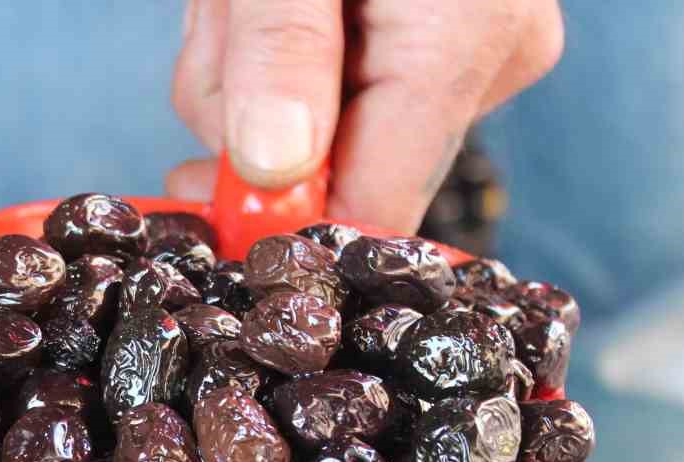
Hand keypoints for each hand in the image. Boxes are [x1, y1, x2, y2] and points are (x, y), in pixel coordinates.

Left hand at [169, 0, 563, 231]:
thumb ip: (279, 47)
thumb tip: (273, 168)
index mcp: (462, 42)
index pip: (370, 209)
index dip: (274, 219)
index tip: (192, 184)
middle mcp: (491, 59)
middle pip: (334, 169)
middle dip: (248, 107)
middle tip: (229, 7)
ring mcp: (474, 50)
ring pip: (318, 128)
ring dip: (248, 66)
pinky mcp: (441, 40)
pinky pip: (333, 86)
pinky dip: (277, 46)